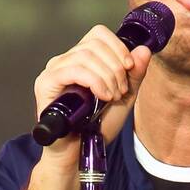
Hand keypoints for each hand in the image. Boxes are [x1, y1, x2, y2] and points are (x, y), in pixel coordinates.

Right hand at [33, 25, 152, 182]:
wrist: (78, 155)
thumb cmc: (96, 129)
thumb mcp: (123, 99)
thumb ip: (134, 76)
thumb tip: (144, 50)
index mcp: (81, 60)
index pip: (98, 34)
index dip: (118, 47)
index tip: (130, 69)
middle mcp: (65, 61)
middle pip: (95, 44)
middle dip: (116, 67)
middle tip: (121, 91)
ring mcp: (54, 71)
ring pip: (86, 56)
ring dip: (108, 77)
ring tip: (112, 98)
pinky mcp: (46, 83)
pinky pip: (74, 69)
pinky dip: (94, 81)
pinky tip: (102, 97)